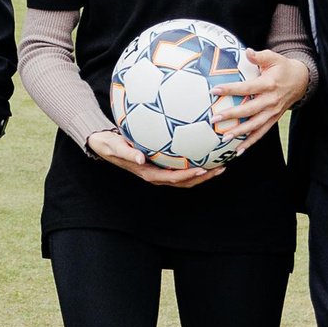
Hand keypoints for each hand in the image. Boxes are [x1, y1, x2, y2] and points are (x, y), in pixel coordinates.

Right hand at [86, 129, 222, 186]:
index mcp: (149, 174)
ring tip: (221, 164)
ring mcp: (161, 172)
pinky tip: (206, 152)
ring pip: (187, 178)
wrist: (106, 144)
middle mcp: (158, 176)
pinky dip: (196, 163)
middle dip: (204, 177)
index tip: (203, 168)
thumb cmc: (111, 144)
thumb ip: (128, 153)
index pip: (173, 178)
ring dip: (204, 173)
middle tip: (221, 167)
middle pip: (185, 182)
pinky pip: (182, 167)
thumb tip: (141, 158)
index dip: (189, 176)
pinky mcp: (163, 165)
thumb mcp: (116, 147)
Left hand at [211, 49, 309, 148]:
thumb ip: (260, 56)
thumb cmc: (282, 67)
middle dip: (232, 115)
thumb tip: (248, 52)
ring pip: (255, 125)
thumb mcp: (273, 58)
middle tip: (215, 118)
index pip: (247, 88)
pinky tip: (238, 151)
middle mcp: (271, 100)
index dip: (231, 89)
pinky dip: (250, 142)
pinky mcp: (274, 119)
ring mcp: (273, 112)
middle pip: (249, 110)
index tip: (215, 90)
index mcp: (269, 84)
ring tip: (224, 138)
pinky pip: (261, 133)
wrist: (301, 81)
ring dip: (240, 133)